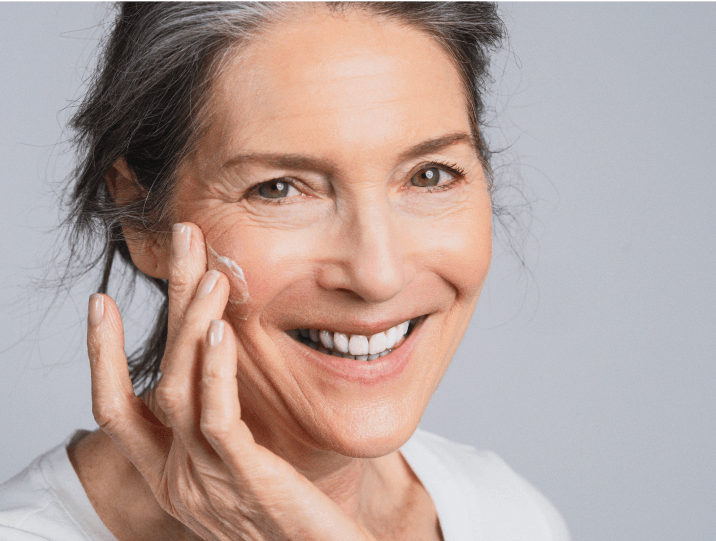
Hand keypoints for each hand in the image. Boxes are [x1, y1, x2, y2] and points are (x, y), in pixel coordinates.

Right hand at [87, 223, 376, 540]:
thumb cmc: (286, 513)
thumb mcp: (236, 469)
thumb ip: (217, 428)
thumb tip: (215, 369)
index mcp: (169, 473)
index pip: (116, 410)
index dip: (101, 356)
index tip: (102, 303)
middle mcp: (176, 477)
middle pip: (152, 380)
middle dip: (165, 306)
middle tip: (180, 243)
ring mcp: (206, 479)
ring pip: (178, 389)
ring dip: (191, 326)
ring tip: (207, 273)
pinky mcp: (245, 479)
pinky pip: (217, 417)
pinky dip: (215, 370)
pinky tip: (224, 329)